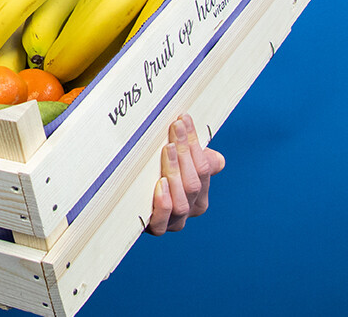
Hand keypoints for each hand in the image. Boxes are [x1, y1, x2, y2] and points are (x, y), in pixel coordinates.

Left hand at [146, 113, 224, 235]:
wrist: (129, 206)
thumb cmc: (156, 177)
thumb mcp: (178, 166)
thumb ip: (197, 161)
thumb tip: (218, 160)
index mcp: (200, 194)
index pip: (204, 167)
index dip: (194, 142)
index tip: (182, 119)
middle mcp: (191, 209)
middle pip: (193, 182)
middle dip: (184, 152)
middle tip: (175, 128)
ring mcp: (174, 221)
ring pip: (181, 201)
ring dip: (174, 172)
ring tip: (166, 150)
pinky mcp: (156, 229)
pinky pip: (162, 221)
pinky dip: (163, 203)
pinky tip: (159, 184)